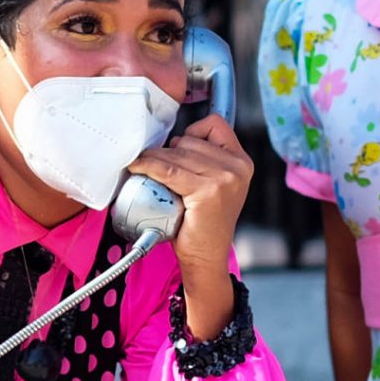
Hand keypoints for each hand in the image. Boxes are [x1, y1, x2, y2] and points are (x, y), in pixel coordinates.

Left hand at [125, 115, 252, 278]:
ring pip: (176, 153)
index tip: (180, 149)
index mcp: (242, 161)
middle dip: (169, 151)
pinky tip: (137, 168)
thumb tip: (173, 137)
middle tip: (159, 169)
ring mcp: (225, 178)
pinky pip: (168, 170)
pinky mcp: (207, 191)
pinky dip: (148, 166)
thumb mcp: (215, 184)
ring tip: (147, 170)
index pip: (215, 124)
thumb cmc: (203, 222)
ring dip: (156, 159)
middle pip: (190, 139)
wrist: (206, 256)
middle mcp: (238, 167)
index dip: (193, 132)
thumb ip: (205, 159)